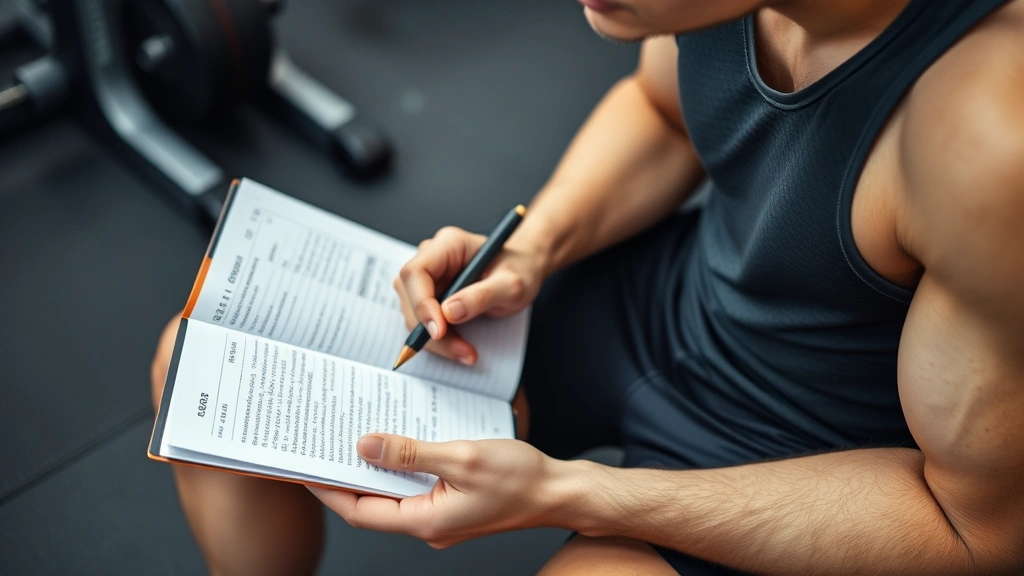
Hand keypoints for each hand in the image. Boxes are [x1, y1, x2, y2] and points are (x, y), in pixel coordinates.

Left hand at [309, 434, 575, 547]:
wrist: (559, 491)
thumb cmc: (519, 477)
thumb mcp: (461, 457)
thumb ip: (410, 452)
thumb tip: (364, 446)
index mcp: (426, 521)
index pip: (360, 510)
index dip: (329, 488)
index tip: (304, 466)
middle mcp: (427, 525)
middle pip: (371, 504)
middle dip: (344, 476)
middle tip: (320, 446)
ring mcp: (439, 517)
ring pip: (392, 494)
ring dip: (372, 469)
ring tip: (349, 439)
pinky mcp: (451, 504)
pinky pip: (413, 487)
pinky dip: (398, 466)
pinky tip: (393, 443)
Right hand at [394, 226, 545, 364]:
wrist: (524, 271)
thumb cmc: (520, 270)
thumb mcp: (512, 284)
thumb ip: (482, 296)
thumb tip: (449, 313)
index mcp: (449, 244)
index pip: (416, 272)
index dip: (421, 303)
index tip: (439, 330)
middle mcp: (433, 259)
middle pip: (411, 297)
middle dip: (430, 330)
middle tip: (461, 350)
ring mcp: (429, 278)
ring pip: (414, 314)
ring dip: (436, 340)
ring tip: (467, 352)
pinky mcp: (431, 297)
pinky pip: (424, 323)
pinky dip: (440, 341)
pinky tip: (462, 348)